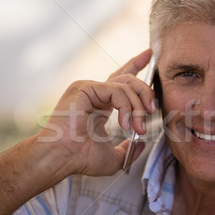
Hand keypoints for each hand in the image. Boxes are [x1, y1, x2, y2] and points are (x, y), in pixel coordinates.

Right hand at [35, 49, 155, 175]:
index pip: (121, 81)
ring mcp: (89, 88)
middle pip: (128, 78)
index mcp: (100, 105)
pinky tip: (124, 123)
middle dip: (145, 93)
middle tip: (151, 111)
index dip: (136, 66)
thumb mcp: (114, 157)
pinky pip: (116, 90)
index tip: (149, 55)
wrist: (62, 157)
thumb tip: (141, 144)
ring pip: (126, 85)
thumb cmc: (81, 158)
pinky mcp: (85, 87)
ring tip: (138, 127)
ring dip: (138, 107)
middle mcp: (95, 94)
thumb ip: (128, 150)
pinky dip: (126, 107)